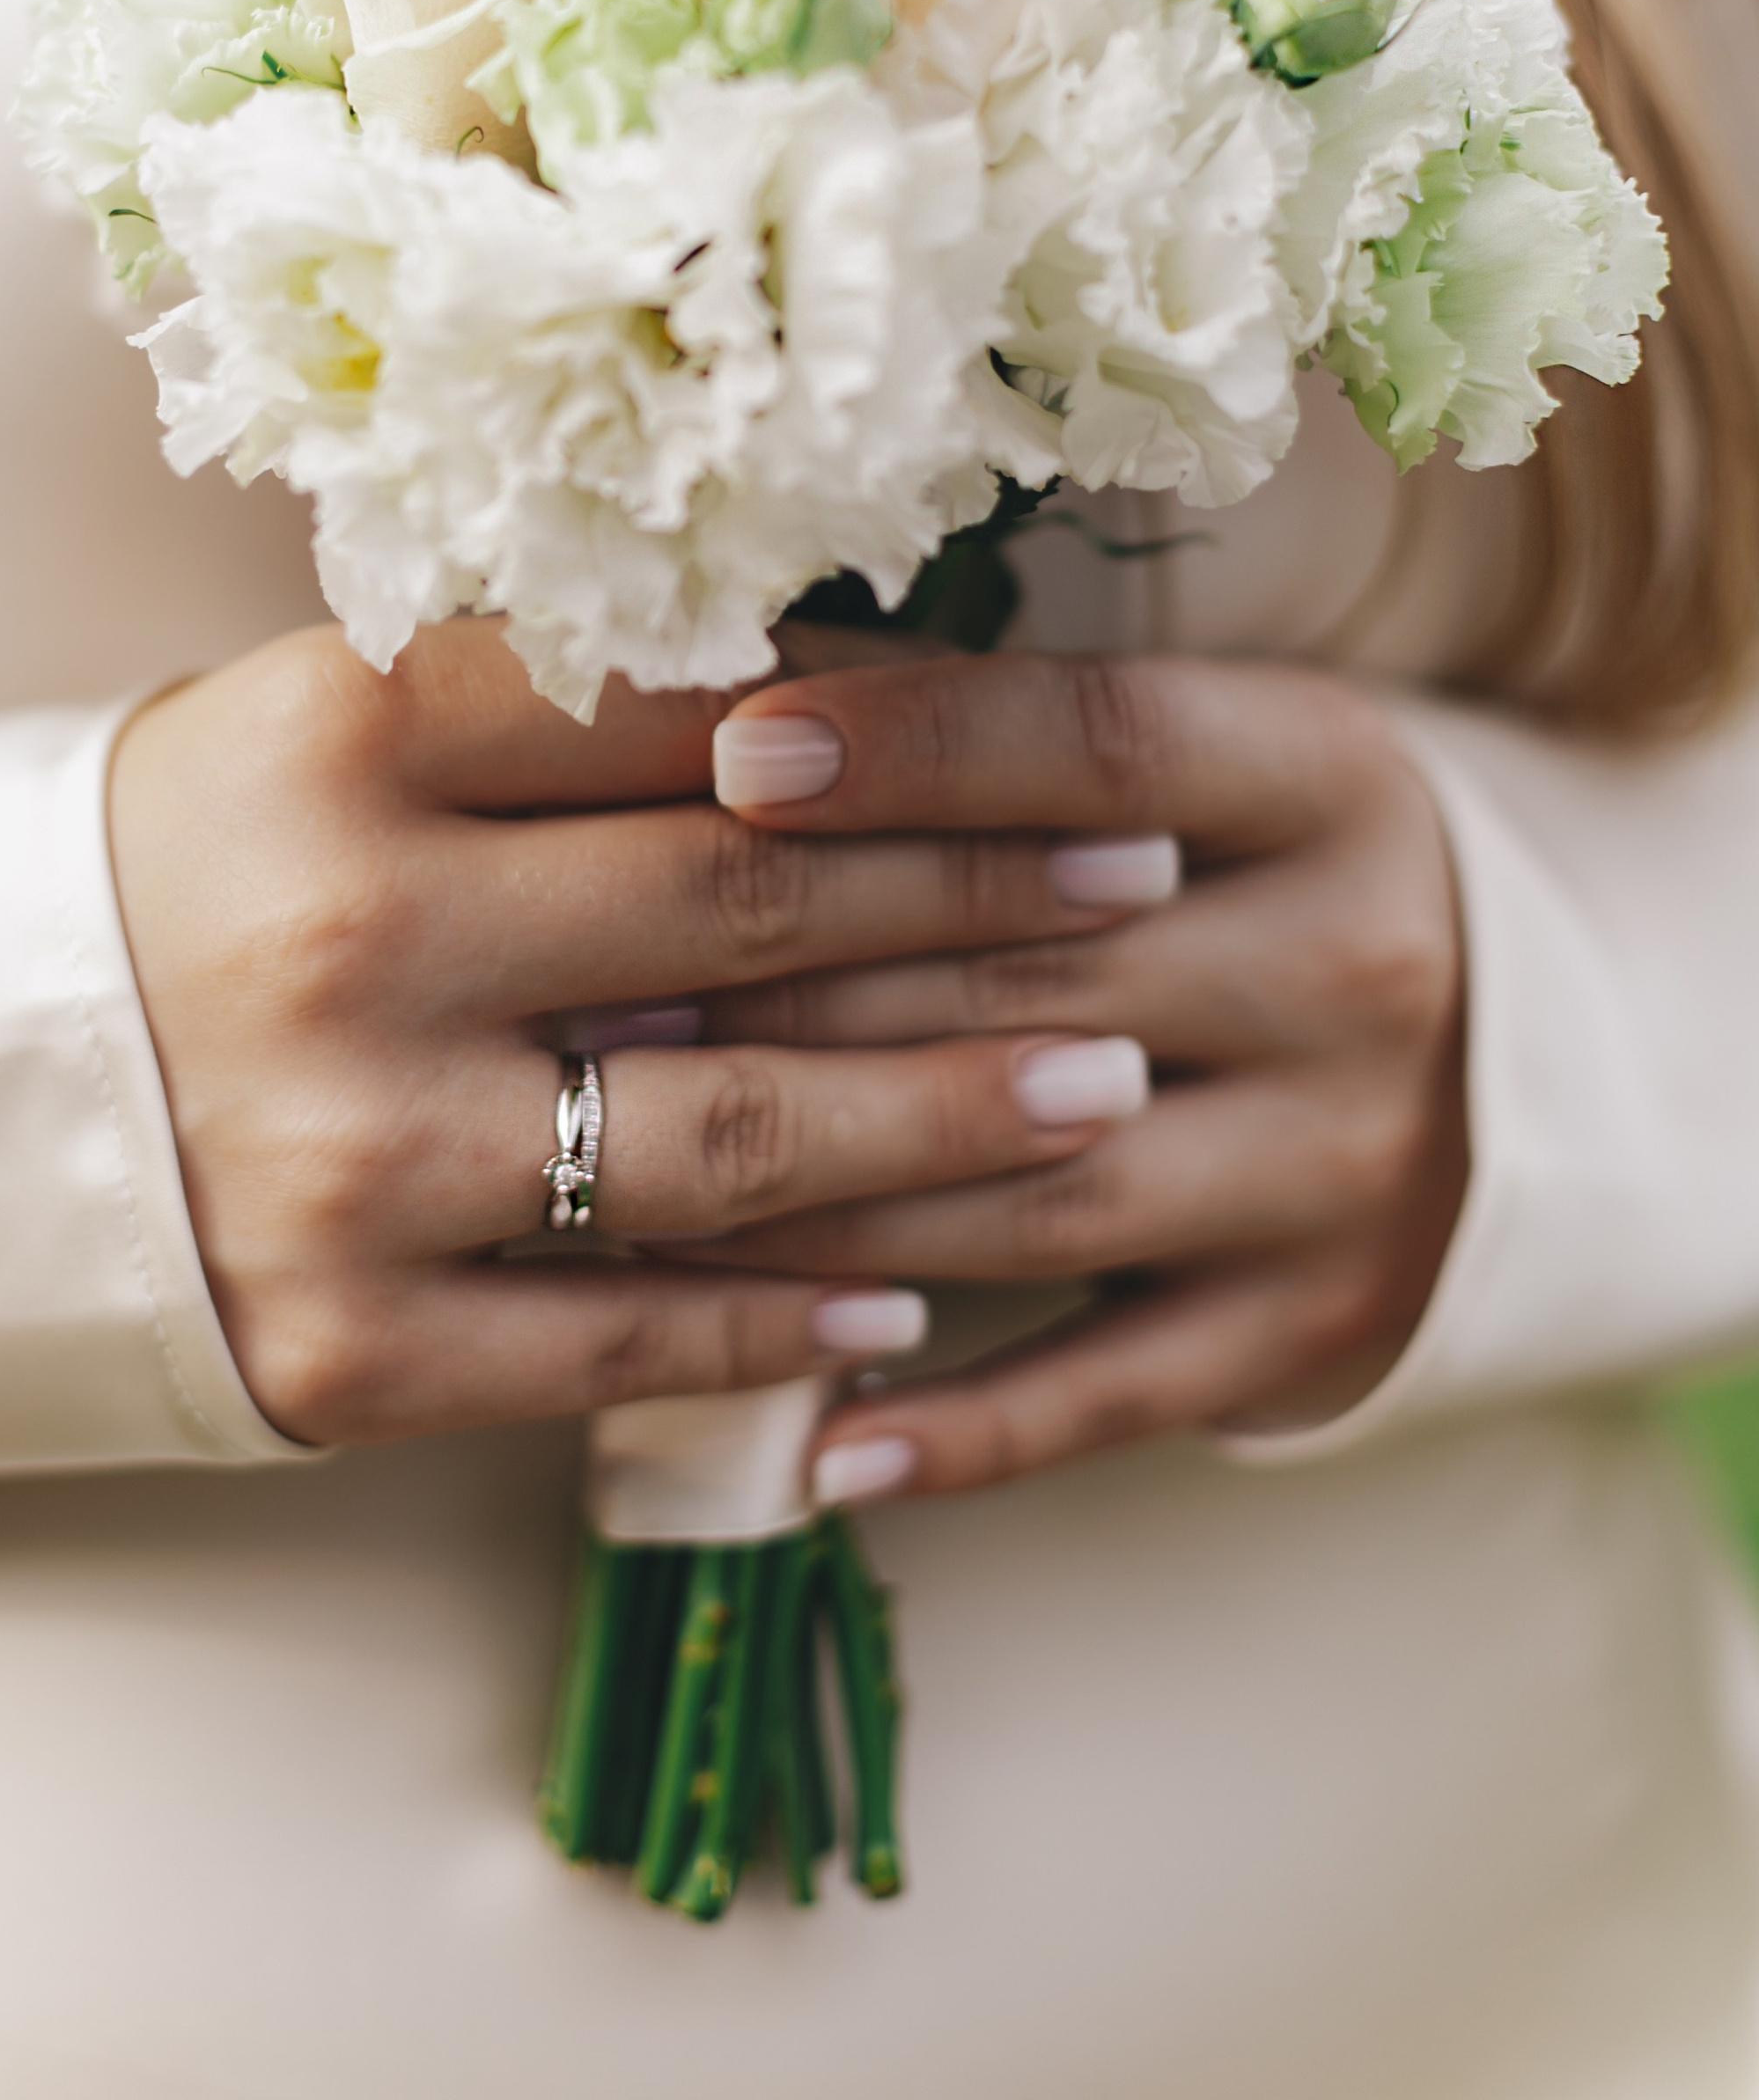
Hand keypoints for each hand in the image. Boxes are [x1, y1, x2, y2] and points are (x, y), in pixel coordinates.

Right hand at [105, 621, 1155, 1449]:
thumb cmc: (213, 862)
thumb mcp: (341, 726)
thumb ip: (565, 711)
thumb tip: (863, 698)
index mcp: (353, 737)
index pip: (698, 714)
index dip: (913, 736)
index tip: (1074, 750)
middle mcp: (353, 935)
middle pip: (749, 911)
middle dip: (985, 905)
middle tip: (1144, 900)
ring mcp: (348, 1153)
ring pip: (729, 1137)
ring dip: (949, 1118)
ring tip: (1105, 1088)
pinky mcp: (342, 1342)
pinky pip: (621, 1334)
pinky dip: (787, 1322)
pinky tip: (919, 1302)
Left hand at [699, 652, 1468, 1503]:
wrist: (1513, 1040)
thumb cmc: (1250, 855)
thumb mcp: (1185, 748)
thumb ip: (974, 714)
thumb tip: (724, 661)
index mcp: (1324, 779)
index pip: (1100, 747)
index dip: (914, 748)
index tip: (735, 751)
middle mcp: (1357, 969)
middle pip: (1032, 980)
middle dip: (788, 992)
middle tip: (588, 994)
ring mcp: (1343, 1164)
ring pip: (1034, 1191)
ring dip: (815, 1203)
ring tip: (617, 1191)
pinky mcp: (1311, 1325)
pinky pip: (1107, 1388)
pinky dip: (959, 1427)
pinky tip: (812, 1439)